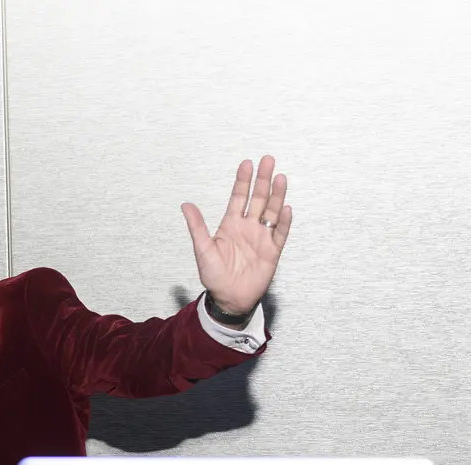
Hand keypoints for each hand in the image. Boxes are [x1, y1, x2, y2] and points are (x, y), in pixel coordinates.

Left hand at [181, 155, 291, 315]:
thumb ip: (197, 227)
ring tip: (280, 177)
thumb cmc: (213, 275)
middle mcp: (248, 227)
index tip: (247, 164)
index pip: (238, 198)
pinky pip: (280, 233)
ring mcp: (262, 238)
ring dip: (276, 195)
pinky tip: (285, 208)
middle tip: (268, 160)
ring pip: (271, 212)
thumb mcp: (202, 249)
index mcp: (230, 225)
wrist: (229, 298)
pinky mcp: (272, 251)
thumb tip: (185, 205)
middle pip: (258, 199)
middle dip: (263, 180)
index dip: (242, 181)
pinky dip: (283, 222)